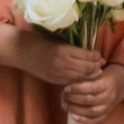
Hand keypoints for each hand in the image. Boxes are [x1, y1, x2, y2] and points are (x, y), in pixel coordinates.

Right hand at [0, 24, 123, 115]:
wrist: (22, 51)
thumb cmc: (40, 42)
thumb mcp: (58, 40)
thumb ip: (72, 47)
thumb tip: (89, 51)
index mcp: (64, 50)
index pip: (87, 56)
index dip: (96, 57)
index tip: (100, 56)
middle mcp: (62, 63)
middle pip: (87, 69)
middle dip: (97, 68)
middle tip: (101, 65)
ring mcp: (58, 74)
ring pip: (81, 78)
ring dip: (91, 76)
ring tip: (96, 72)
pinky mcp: (54, 80)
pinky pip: (72, 83)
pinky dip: (81, 81)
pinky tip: (84, 78)